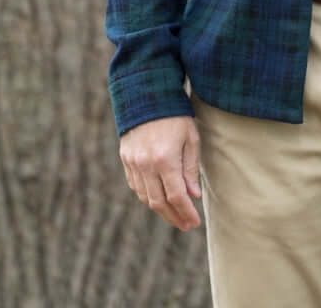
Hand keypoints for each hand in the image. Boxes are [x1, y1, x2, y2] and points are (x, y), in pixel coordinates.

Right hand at [118, 115, 202, 230]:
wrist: (147, 94)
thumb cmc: (175, 115)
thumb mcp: (190, 138)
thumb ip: (190, 168)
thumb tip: (193, 196)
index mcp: (165, 159)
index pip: (176, 196)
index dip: (186, 212)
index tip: (195, 223)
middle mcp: (146, 164)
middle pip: (159, 202)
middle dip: (174, 217)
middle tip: (186, 226)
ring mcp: (133, 163)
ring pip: (145, 197)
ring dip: (160, 210)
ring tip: (174, 216)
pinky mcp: (126, 159)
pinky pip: (135, 186)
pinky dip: (147, 196)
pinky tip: (158, 199)